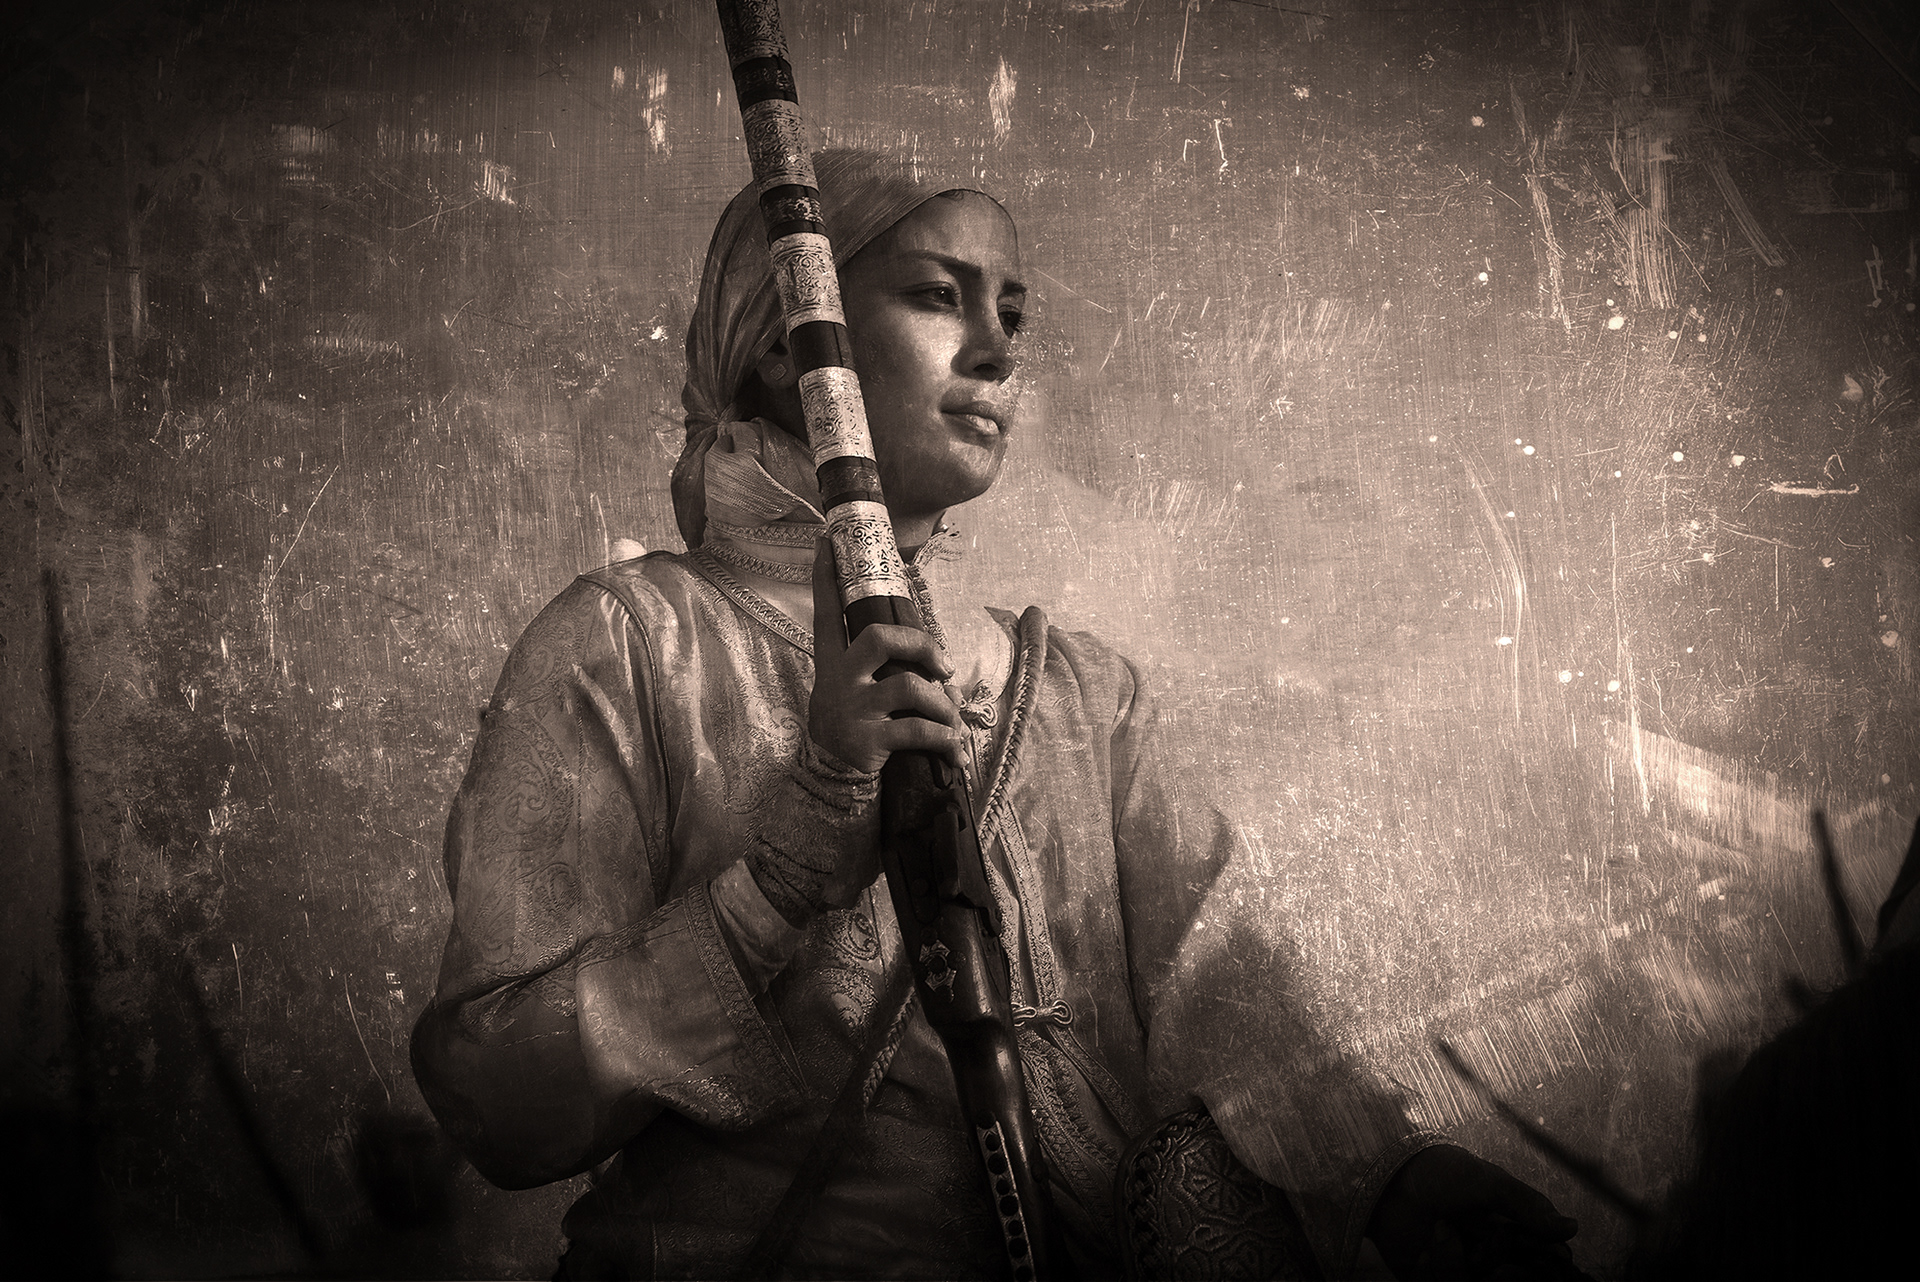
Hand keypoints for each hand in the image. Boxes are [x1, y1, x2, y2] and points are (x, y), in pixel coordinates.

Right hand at [808, 538, 964, 774]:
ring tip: (952, 719)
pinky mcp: (868, 739)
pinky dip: (945, 738)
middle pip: (879, 637)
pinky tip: (953, 750)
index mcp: (835, 663)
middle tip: (943, 665)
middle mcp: (841, 681)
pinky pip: (919, 730)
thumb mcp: (856, 692)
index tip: (826, 543)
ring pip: (909, 687)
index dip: (825, 578)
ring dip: (943, 704)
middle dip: (921, 644)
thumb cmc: (855, 724)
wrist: (832, 775)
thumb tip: (948, 677)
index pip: (827, 612)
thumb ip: (889, 674)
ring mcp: (854, 710)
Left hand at [1366, 1145, 1584, 1280]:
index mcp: (1509, 1230)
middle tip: (1500, 1266)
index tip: (1551, 1263)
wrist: (1387, 1177)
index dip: (1549, 1267)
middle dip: (1509, 1274)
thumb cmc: (1437, 1171)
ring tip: (1445, 1231)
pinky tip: (1431, 1242)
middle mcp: (1491, 1254)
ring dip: (1463, 1265)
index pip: (1543, 1261)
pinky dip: (1442, 1267)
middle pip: (1517, 1280)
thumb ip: (1526, 1205)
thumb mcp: (1486, 1182)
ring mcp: (1464, 1269)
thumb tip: (1571, 1227)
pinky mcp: (1435, 1279)